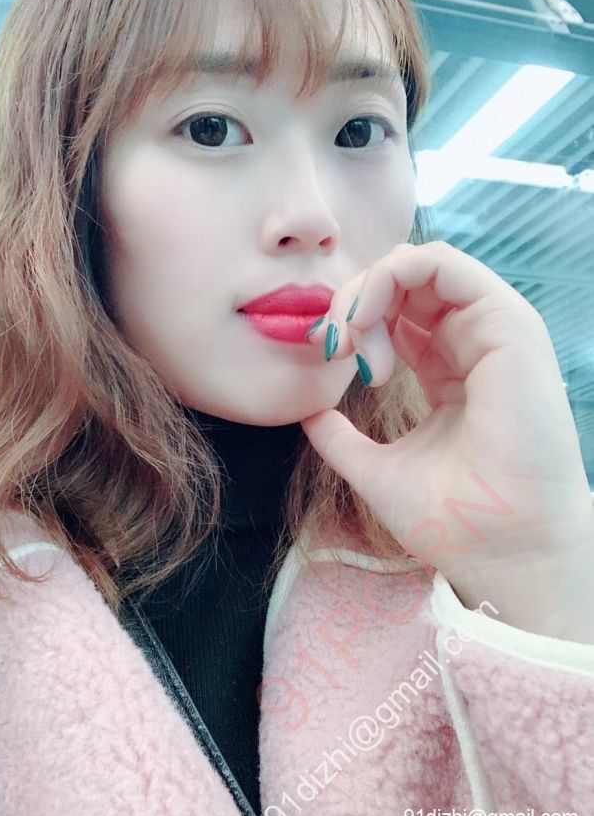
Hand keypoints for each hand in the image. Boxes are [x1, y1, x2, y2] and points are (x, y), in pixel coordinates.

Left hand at [301, 241, 593, 634]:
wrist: (504, 552)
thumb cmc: (455, 521)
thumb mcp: (378, 471)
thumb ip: (342, 440)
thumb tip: (309, 416)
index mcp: (449, 370)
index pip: (394, 313)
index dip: (351, 320)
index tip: (326, 355)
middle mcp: (472, 343)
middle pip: (401, 283)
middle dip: (352, 301)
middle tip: (331, 344)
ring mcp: (493, 330)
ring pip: (417, 265)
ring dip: (366, 289)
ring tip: (348, 336)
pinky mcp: (507, 324)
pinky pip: (442, 264)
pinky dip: (390, 276)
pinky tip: (365, 320)